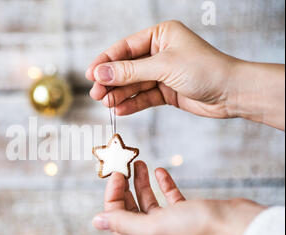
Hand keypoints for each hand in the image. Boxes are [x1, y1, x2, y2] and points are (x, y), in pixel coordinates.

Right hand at [85, 20, 284, 129]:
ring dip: (119, 94)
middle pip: (127, 67)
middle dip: (111, 81)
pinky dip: (132, 104)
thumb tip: (100, 73)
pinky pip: (144, 97)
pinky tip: (120, 110)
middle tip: (96, 94)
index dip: (105, 61)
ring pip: (133, 84)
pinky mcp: (166, 91)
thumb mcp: (163, 67)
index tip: (90, 75)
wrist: (232, 93)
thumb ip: (130, 71)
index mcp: (160, 35)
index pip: (125, 48)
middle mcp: (160, 52)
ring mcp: (163, 73)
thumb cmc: (205, 70)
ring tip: (106, 104)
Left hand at [92, 161, 264, 234]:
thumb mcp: (153, 225)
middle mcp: (155, 232)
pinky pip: (168, 196)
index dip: (113, 195)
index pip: (117, 217)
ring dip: (141, 182)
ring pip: (148, 200)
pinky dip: (162, 183)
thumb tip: (97, 221)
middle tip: (123, 165)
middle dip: (124, 187)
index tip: (116, 173)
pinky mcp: (187, 212)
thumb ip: (123, 222)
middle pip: (130, 208)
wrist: (234, 224)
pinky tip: (160, 170)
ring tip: (138, 162)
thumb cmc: (196, 227)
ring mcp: (172, 222)